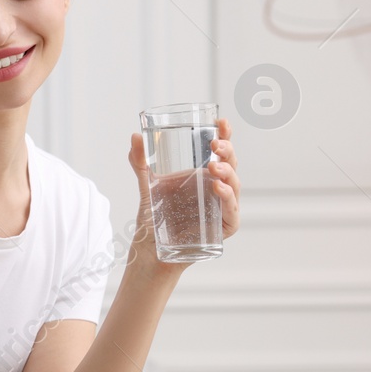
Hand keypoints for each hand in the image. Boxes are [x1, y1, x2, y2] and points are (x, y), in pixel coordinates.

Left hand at [126, 114, 242, 276]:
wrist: (149, 250)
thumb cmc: (154, 217)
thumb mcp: (147, 184)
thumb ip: (141, 162)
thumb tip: (135, 136)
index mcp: (204, 174)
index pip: (220, 150)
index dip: (225, 135)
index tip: (221, 121)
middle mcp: (217, 187)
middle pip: (231, 164)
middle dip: (227, 151)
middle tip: (216, 144)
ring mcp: (223, 206)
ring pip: (234, 185)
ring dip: (227, 172)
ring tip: (214, 165)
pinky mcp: (225, 226)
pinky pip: (231, 210)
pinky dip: (227, 197)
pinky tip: (218, 187)